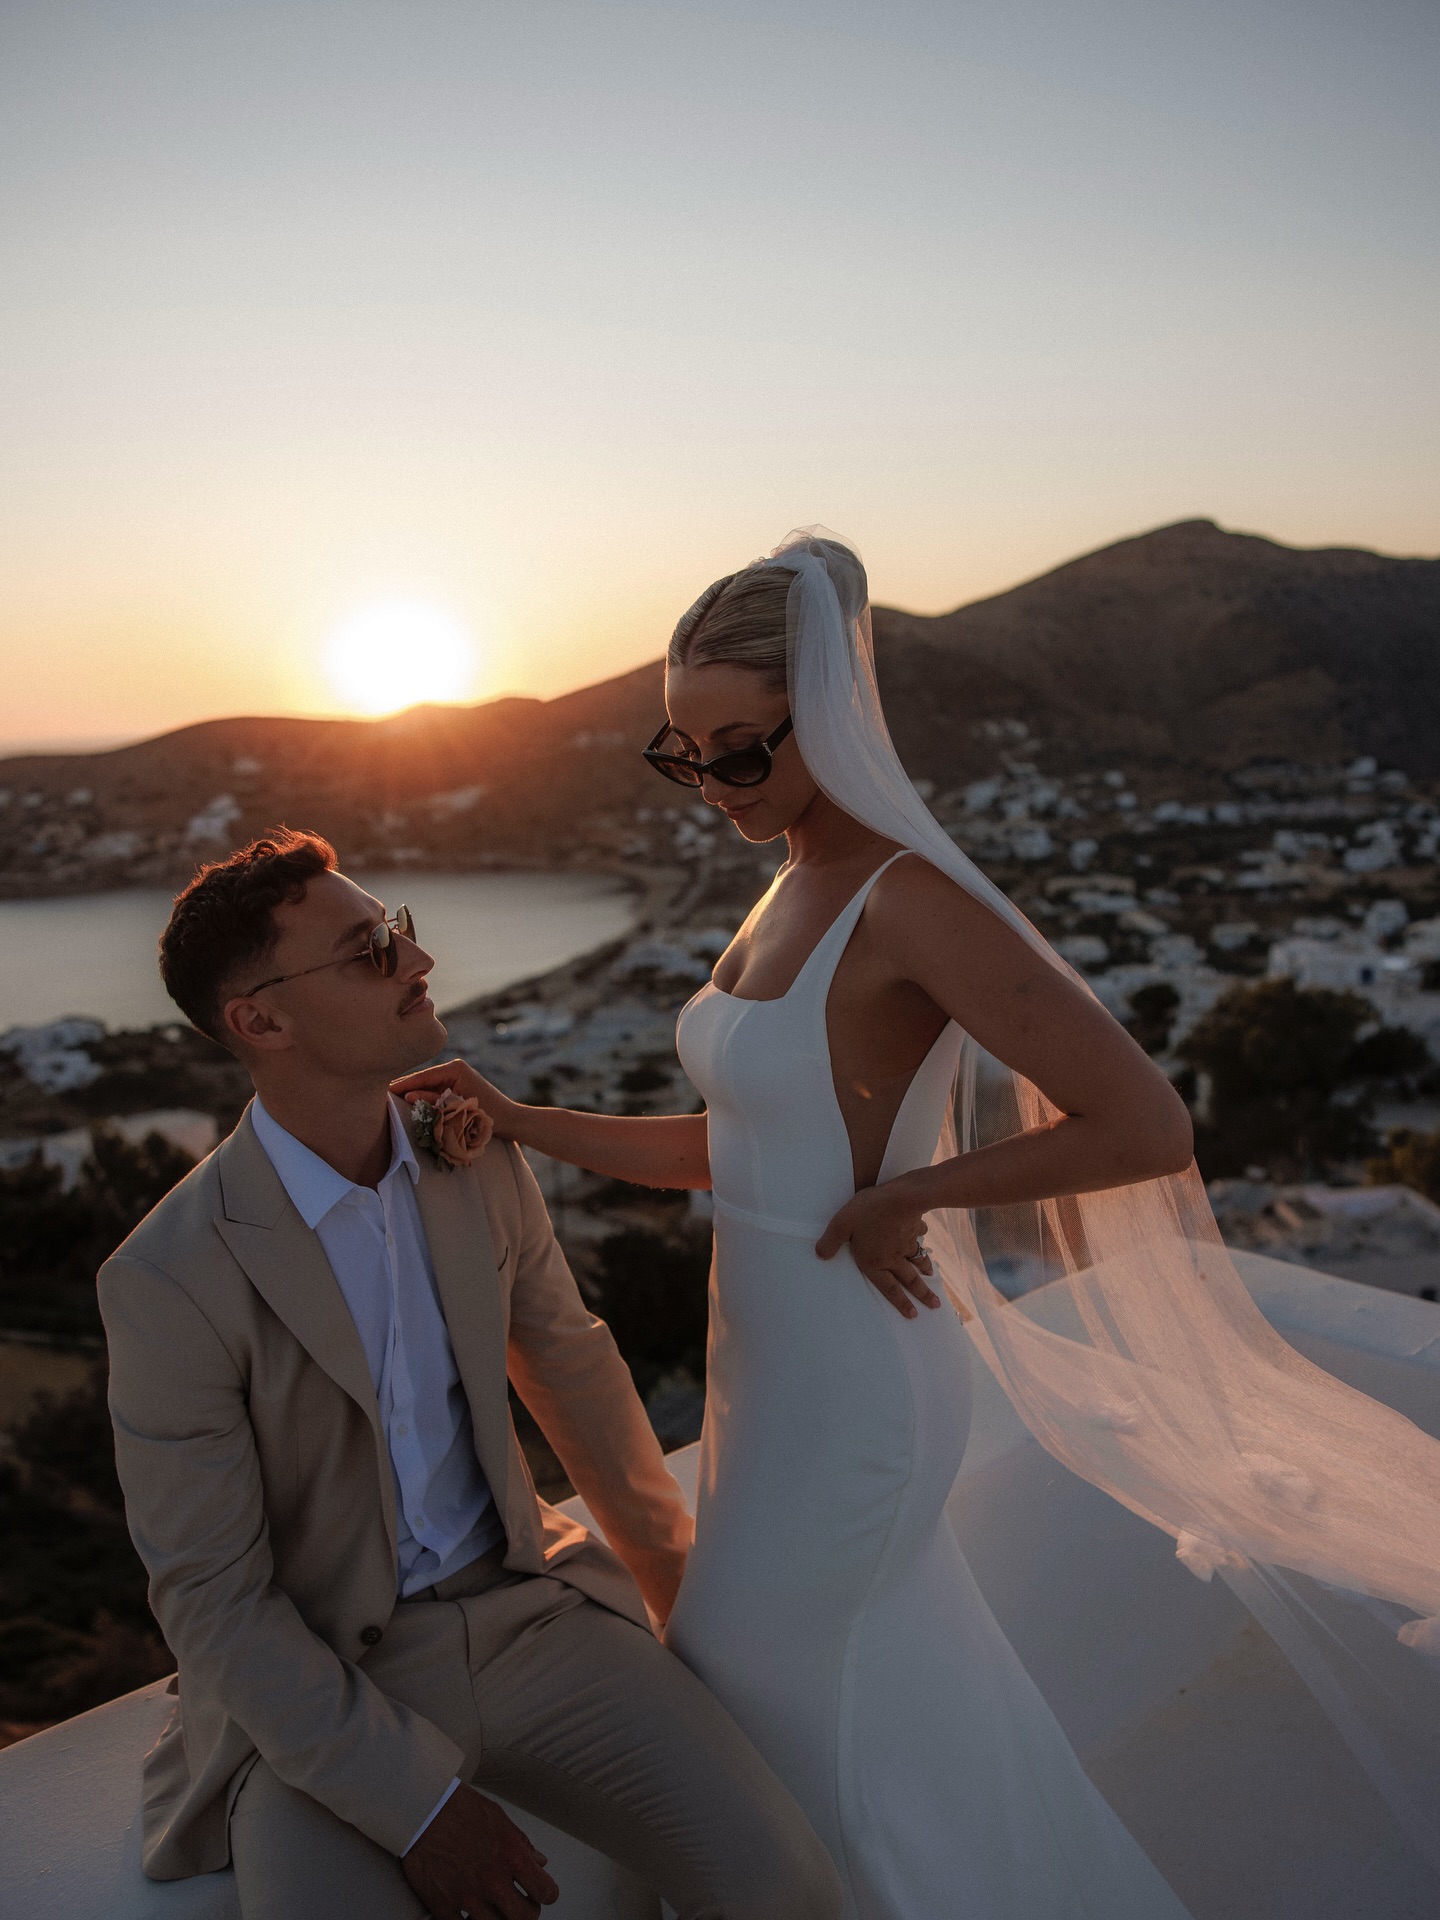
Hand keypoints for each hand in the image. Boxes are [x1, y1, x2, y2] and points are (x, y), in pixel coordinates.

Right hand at [391, 1060, 516, 1137]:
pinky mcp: (458, 1084)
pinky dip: (423, 1096)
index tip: (383, 1089)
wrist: (510, 1120)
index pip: (422, 1076)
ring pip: (428, 1084)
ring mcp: (457, 1075)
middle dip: (404, 1087)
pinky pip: (435, 1090)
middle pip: (423, 1078)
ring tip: (390, 1098)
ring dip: (413, 1092)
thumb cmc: (486, 1115)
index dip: (403, 1084)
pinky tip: (409, 1102)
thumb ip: (431, 1101)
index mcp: (455, 1069)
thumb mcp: (455, 1109)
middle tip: (380, 1093)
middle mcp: (455, 1068)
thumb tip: (407, 1096)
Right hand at [402, 1783, 558, 1918]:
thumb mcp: (499, 1819)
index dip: (546, 1894)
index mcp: (511, 1856)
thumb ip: (522, 1844)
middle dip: (527, 1912)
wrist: (421, 1810)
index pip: (546, 1892)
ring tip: (495, 1908)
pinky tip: (470, 1913)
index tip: (540, 1892)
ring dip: (499, 1919)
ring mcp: (468, 1897)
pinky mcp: (443, 1907)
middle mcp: (493, 1880)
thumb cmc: (459, 1809)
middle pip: (526, 1919)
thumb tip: (539, 1862)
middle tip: (520, 1903)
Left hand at [815, 1178, 941, 1319]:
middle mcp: (894, 1257)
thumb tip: (820, 1255)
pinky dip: (923, 1238)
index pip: (889, 1288)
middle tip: (935, 1306)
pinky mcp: (915, 1227)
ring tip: (931, 1277)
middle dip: (923, 1294)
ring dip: (925, 1270)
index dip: (901, 1302)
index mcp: (875, 1262)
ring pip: (918, 1260)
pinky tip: (924, 1237)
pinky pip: (920, 1235)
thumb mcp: (841, 1226)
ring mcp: (907, 1243)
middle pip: (910, 1279)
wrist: (900, 1197)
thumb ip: (830, 1242)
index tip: (913, 1314)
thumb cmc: (867, 1212)